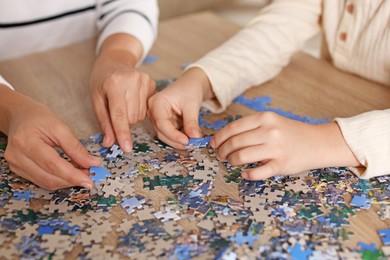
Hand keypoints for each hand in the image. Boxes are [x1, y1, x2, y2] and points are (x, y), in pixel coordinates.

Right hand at [0, 88, 100, 189]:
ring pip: (45, 183)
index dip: (72, 175)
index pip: (52, 164)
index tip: (89, 181)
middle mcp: (16, 156)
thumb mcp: (60, 127)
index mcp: (26, 141)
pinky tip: (69, 174)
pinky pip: (41, 181)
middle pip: (48, 177)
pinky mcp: (17, 170)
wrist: (20, 116)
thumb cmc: (39, 118)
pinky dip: (58, 180)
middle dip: (72, 180)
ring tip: (81, 174)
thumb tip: (92, 163)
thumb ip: (76, 147)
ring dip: (66, 182)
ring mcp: (15, 165)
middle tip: (89, 176)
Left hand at [90, 34, 155, 151]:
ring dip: (132, 116)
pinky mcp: (152, 83)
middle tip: (116, 109)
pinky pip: (147, 109)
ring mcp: (144, 80)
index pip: (120, 114)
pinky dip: (139, 109)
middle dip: (124, 122)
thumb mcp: (96, 100)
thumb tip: (109, 143)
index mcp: (114, 84)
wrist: (114, 60)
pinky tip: (133, 98)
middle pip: (132, 118)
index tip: (126, 148)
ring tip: (124, 102)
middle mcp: (132, 80)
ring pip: (141, 115)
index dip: (123, 133)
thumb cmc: (101, 81)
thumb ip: (104, 122)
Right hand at [148, 68, 213, 148]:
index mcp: (156, 102)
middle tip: (191, 145)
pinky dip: (179, 137)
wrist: (191, 84)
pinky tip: (189, 138)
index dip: (174, 135)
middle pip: (161, 131)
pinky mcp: (163, 122)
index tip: (187, 141)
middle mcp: (153, 111)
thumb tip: (194, 138)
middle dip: (176, 140)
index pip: (162, 123)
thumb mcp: (192, 104)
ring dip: (178, 141)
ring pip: (164, 135)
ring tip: (192, 142)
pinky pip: (169, 133)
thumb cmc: (190, 89)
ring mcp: (156, 117)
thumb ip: (191, 122)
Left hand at [210, 112, 359, 179]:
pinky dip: (248, 174)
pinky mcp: (282, 164)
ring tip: (231, 162)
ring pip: (242, 156)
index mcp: (265, 118)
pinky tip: (245, 174)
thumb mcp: (272, 121)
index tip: (213, 144)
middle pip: (235, 142)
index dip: (219, 137)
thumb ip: (251, 127)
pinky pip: (258, 172)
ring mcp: (276, 148)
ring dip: (231, 161)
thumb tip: (224, 137)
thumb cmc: (290, 132)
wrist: (317, 142)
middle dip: (222, 151)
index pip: (233, 128)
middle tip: (220, 156)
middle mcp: (270, 131)